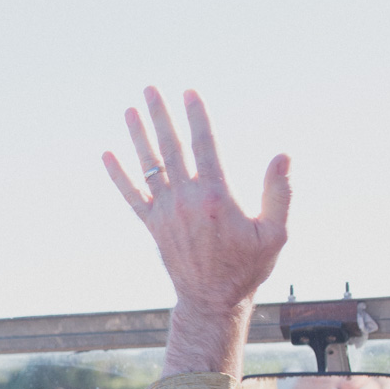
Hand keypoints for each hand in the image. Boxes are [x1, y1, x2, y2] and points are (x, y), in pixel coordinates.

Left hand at [102, 87, 290, 313]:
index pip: (205, 145)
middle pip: (171, 148)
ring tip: (129, 110)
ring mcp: (165, 213)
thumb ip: (279, 193)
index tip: (190, 92)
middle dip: (161, 116)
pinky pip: (132, 195)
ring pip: (148, 166)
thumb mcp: (276, 233)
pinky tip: (107, 155)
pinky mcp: (153, 225)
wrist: (212, 300)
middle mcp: (186, 200)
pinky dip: (118, 175)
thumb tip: (282, 155)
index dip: (197, 116)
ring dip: (137, 136)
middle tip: (150, 88)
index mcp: (217, 197)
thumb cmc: (249, 266)